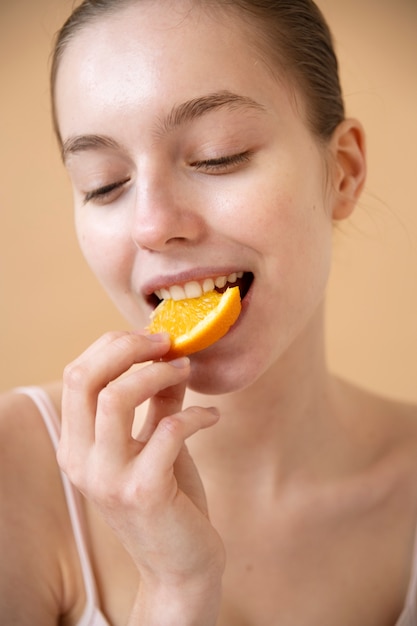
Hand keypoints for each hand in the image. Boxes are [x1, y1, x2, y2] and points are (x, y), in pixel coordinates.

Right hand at [58, 331, 224, 622]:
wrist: (181, 565)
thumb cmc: (167, 499)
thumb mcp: (154, 442)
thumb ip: (157, 401)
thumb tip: (170, 354)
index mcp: (77, 446)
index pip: (77, 375)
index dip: (113, 346)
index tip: (151, 339)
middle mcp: (82, 461)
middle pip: (86, 378)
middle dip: (129, 348)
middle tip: (166, 343)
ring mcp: (109, 479)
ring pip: (116, 397)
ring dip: (158, 373)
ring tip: (186, 371)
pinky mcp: (144, 492)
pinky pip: (169, 429)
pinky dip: (197, 414)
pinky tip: (213, 417)